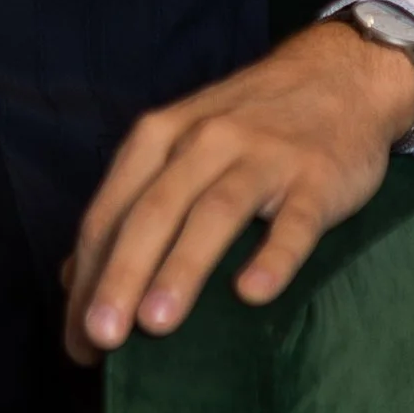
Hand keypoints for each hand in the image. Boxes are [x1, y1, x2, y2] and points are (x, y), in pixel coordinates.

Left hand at [61, 19, 413, 365]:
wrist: (338, 73)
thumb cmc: (246, 126)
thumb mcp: (178, 147)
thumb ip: (130, 205)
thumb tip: (75, 277)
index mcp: (159, 137)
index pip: (110, 212)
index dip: (88, 276)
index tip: (76, 339)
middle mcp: (204, 140)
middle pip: (152, 211)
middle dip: (121, 276)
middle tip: (100, 337)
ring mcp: (262, 156)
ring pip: (213, 213)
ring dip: (181, 268)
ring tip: (155, 325)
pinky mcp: (316, 176)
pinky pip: (294, 221)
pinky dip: (273, 256)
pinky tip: (252, 293)